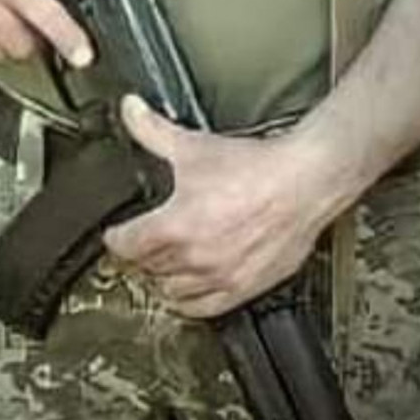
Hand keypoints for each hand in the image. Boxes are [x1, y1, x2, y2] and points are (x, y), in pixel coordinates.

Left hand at [103, 96, 327, 317]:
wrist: (304, 182)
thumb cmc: (255, 168)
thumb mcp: (194, 145)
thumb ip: (153, 129)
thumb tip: (130, 110)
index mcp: (176, 226)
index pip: (126, 245)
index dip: (116, 237)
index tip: (116, 233)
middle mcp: (195, 258)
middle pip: (148, 267)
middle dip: (139, 254)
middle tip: (139, 243)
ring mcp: (220, 277)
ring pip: (172, 291)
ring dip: (162, 277)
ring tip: (162, 263)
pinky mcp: (244, 288)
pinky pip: (204, 308)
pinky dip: (190, 301)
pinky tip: (189, 288)